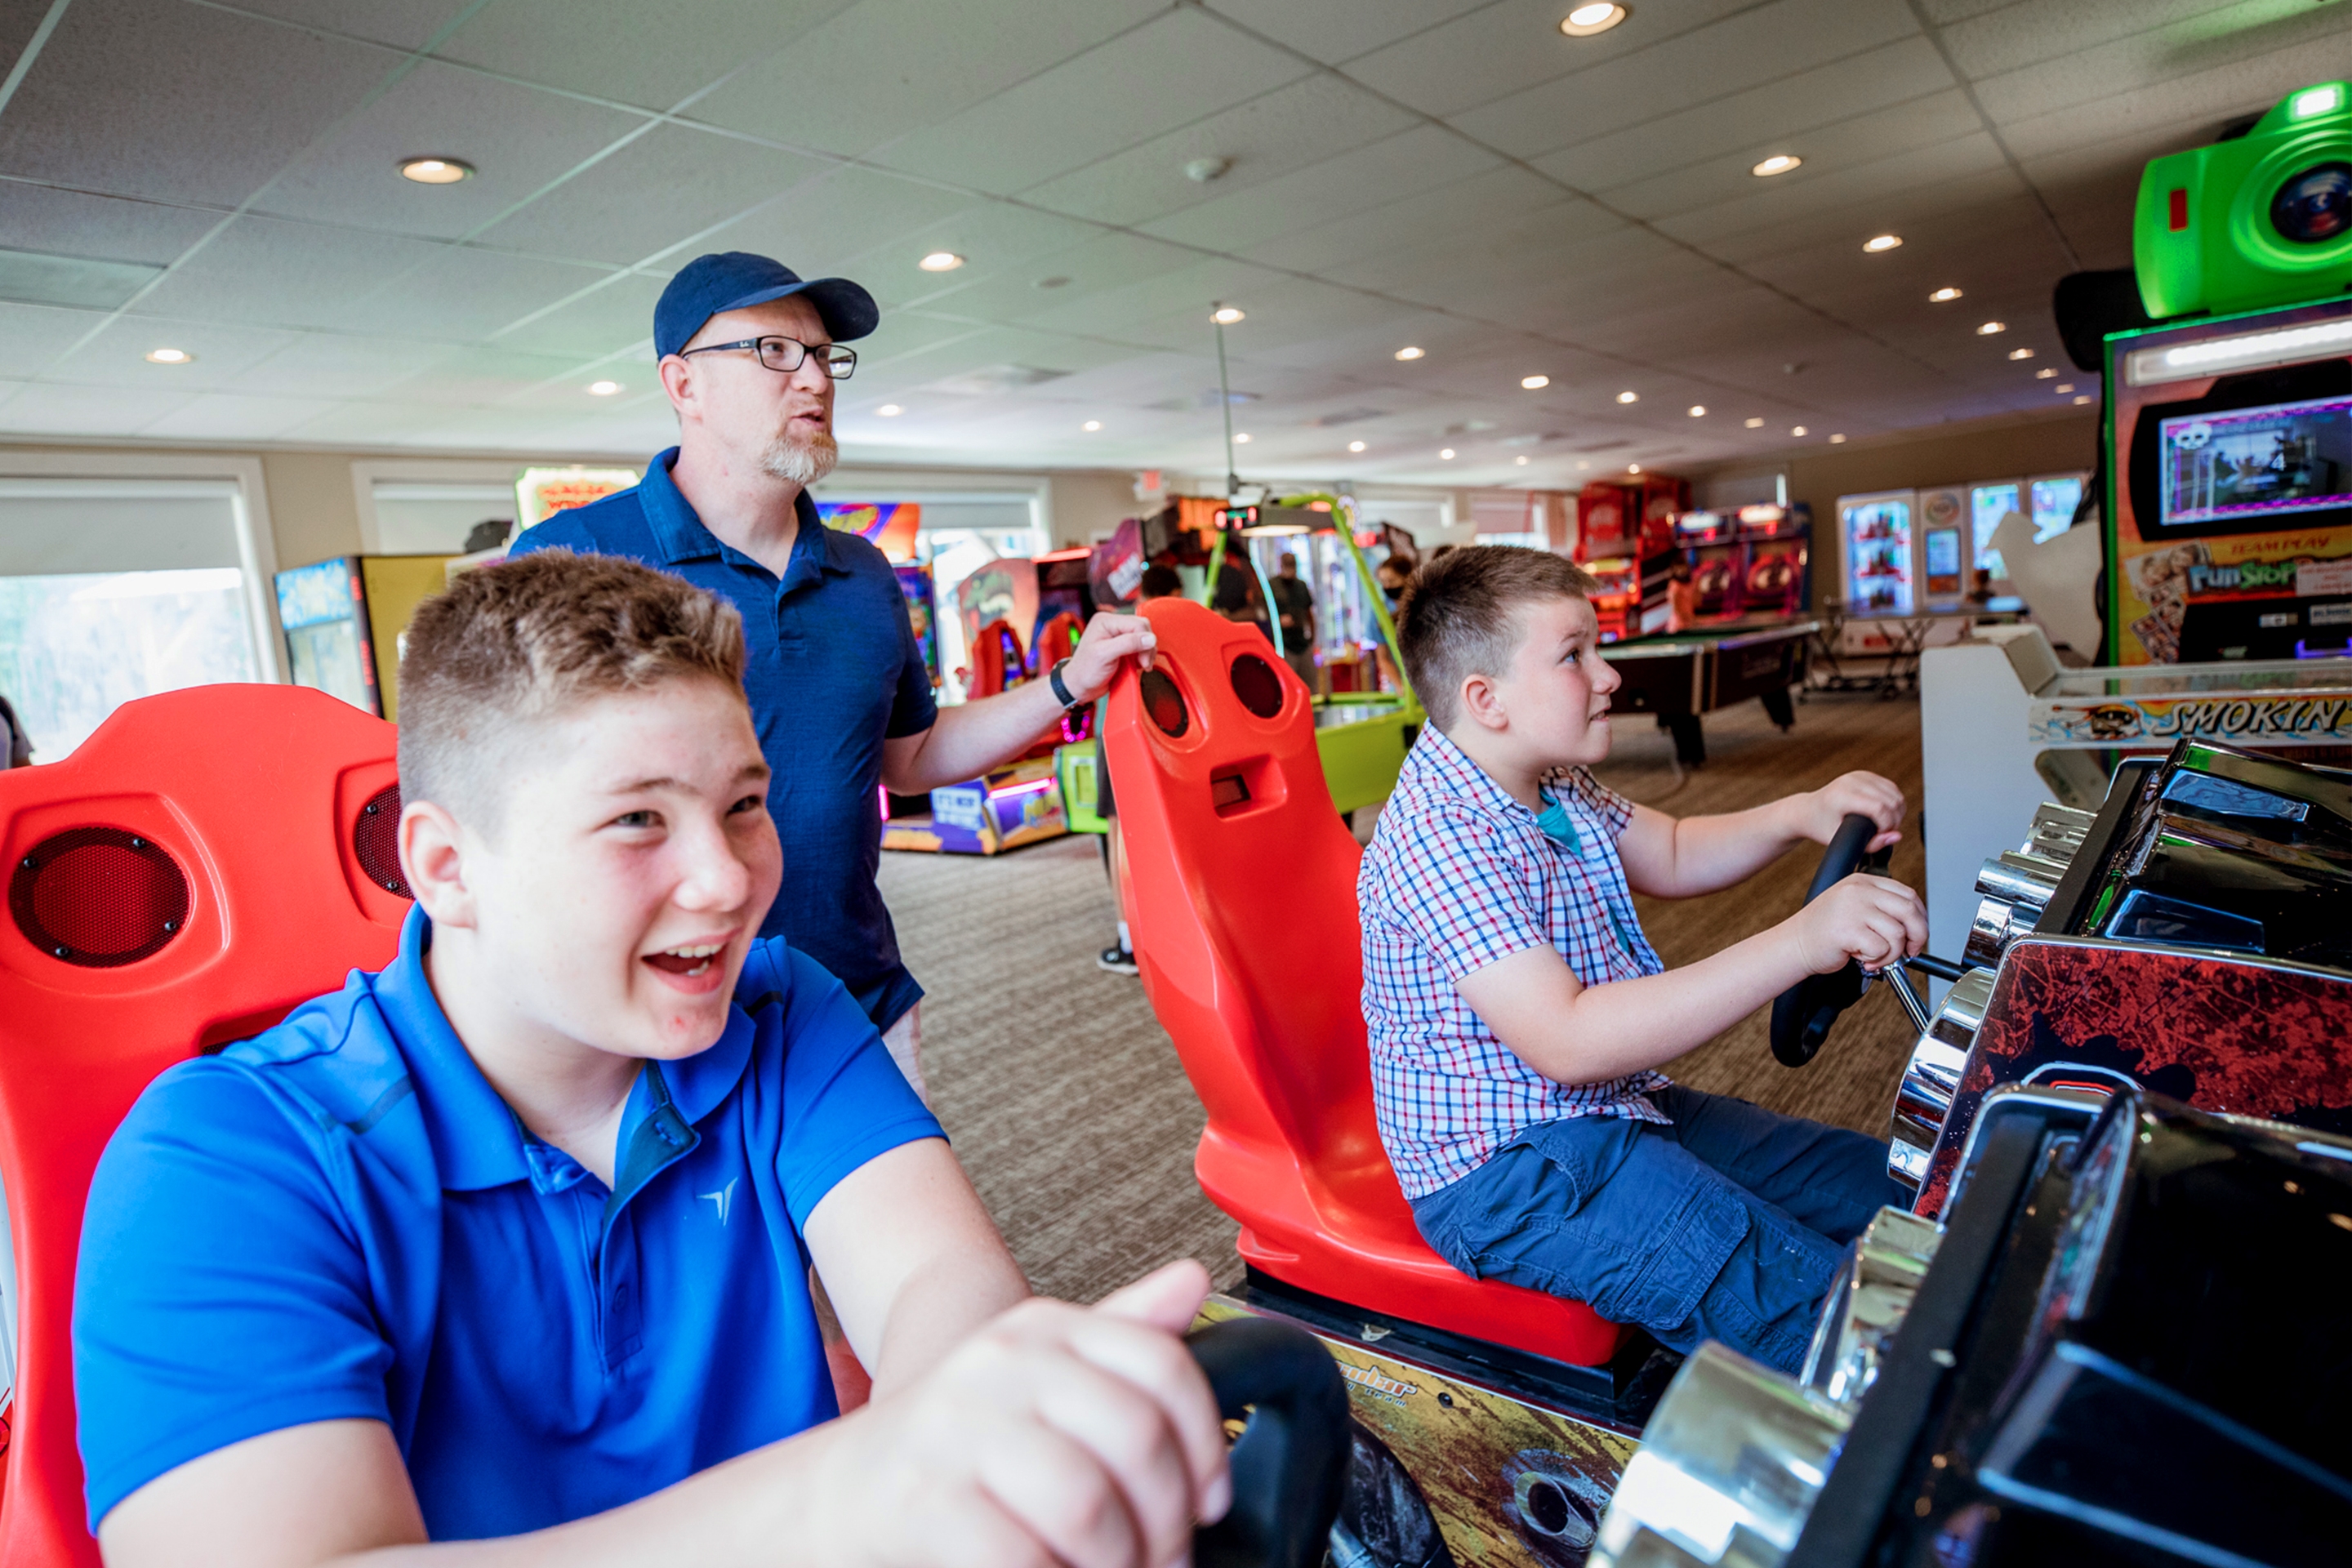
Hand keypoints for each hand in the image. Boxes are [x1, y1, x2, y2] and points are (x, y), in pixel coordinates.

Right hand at [804, 1260, 1229, 1567]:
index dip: (1204, 1445)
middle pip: (1136, 1439)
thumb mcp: (1038, 1377)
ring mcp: (957, 1427)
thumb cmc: (957, 1448)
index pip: (1161, 1365)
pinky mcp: (923, 1497)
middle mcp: (1000, 1362)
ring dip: (1120, 1563)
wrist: (839, 1496)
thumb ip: (1119, 1337)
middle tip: (1163, 1558)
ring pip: (1089, 1505)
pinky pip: (1023, 1556)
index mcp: (1042, 1329)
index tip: (1208, 1501)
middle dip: (1168, 1521)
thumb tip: (1191, 1281)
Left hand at [1063, 613, 1158, 702]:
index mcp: (1105, 621)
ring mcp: (1118, 635)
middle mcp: (1112, 625)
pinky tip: (1136, 664)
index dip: (1144, 641)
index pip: (1137, 624)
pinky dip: (1143, 656)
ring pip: (1144, 637)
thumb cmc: (1084, 671)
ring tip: (1140, 665)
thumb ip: (1127, 643)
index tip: (1143, 659)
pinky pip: (1141, 646)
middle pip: (1143, 628)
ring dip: (1146, 653)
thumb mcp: (1104, 655)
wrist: (1080, 686)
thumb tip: (1149, 638)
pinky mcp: (1123, 646)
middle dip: (1147, 647)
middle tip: (1143, 663)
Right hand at [1788, 873, 1925, 974]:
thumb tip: (1913, 924)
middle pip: (1909, 910)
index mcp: (1863, 882)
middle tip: (1909, 951)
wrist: (1794, 944)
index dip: (1919, 918)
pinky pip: (1882, 948)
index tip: (1915, 934)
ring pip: (1897, 933)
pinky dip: (1878, 961)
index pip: (1908, 894)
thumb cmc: (1824, 931)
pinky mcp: (1848, 929)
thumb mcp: (1853, 907)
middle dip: (1917, 936)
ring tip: (1875, 957)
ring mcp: (1853, 908)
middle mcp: (1859, 891)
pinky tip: (1863, 959)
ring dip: (1892, 954)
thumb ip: (1880, 907)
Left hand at [1796, 771, 1904, 852]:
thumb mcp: (1841, 840)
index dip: (1888, 825)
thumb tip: (1897, 836)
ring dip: (1897, 811)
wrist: (1807, 810)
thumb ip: (1871, 844)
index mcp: (1842, 796)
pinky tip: (1886, 814)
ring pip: (1895, 792)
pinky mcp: (1865, 774)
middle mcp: (1851, 781)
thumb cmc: (1819, 826)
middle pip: (1891, 800)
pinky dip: (1894, 801)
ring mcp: (1859, 775)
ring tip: (1886, 825)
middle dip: (1895, 820)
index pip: (1879, 808)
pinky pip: (1891, 787)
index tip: (1881, 835)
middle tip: (1885, 833)